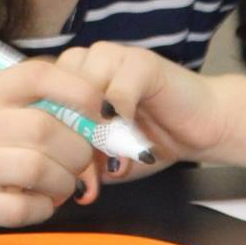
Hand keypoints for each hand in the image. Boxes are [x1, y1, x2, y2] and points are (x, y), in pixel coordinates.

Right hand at [0, 59, 99, 244]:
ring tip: (62, 185)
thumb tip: (106, 116)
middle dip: (77, 150)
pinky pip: (20, 207)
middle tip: (82, 164)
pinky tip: (41, 204)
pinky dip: (43, 208)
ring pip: (36, 168)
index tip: (105, 114)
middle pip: (43, 128)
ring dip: (63, 181)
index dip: (80, 91)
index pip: (37, 75)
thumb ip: (46, 108)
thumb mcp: (3, 116)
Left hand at [55, 42, 231, 188]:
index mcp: (70, 81)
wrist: (203, 128)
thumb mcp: (108, 160)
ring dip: (95, 135)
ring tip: (110, 162)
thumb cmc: (151, 142)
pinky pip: (117, 95)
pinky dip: (121, 127)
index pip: (41, 106)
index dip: (50, 146)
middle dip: (71, 144)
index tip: (65, 182)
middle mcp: (85, 63)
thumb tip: (59, 187)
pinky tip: (130, 145)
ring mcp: (112, 57)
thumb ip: (84, 165)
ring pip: (84, 94)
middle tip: (87, 179)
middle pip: (58, 100)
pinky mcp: (140, 61)